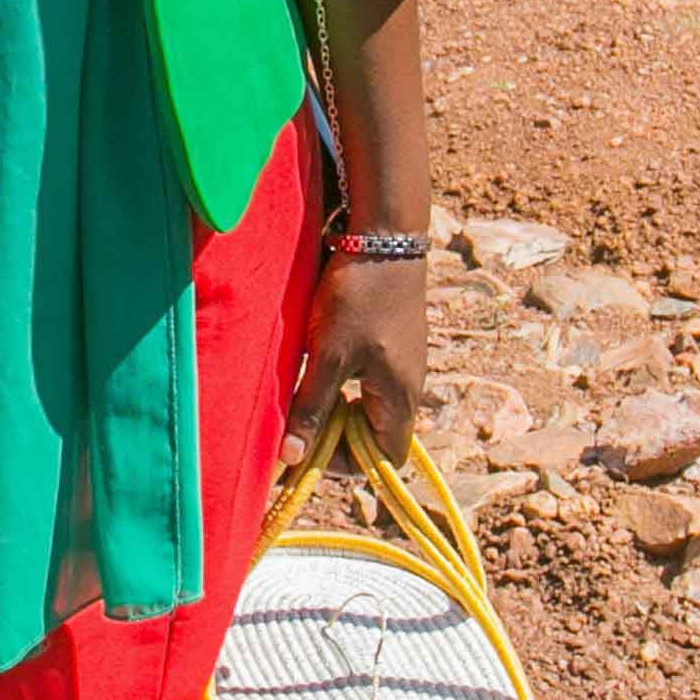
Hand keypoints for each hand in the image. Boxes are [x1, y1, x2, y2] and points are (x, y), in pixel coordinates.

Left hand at [290, 248, 429, 458]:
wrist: (384, 237)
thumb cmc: (360, 297)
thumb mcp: (329, 355)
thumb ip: (311, 407)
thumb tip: (291, 458)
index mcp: (401, 398)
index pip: (385, 459)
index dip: (348, 463)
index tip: (312, 444)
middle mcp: (408, 387)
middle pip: (375, 435)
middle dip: (336, 433)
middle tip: (303, 415)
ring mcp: (402, 364)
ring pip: (368, 406)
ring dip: (336, 405)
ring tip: (308, 385)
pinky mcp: (391, 342)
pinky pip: (367, 380)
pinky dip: (342, 381)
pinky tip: (319, 358)